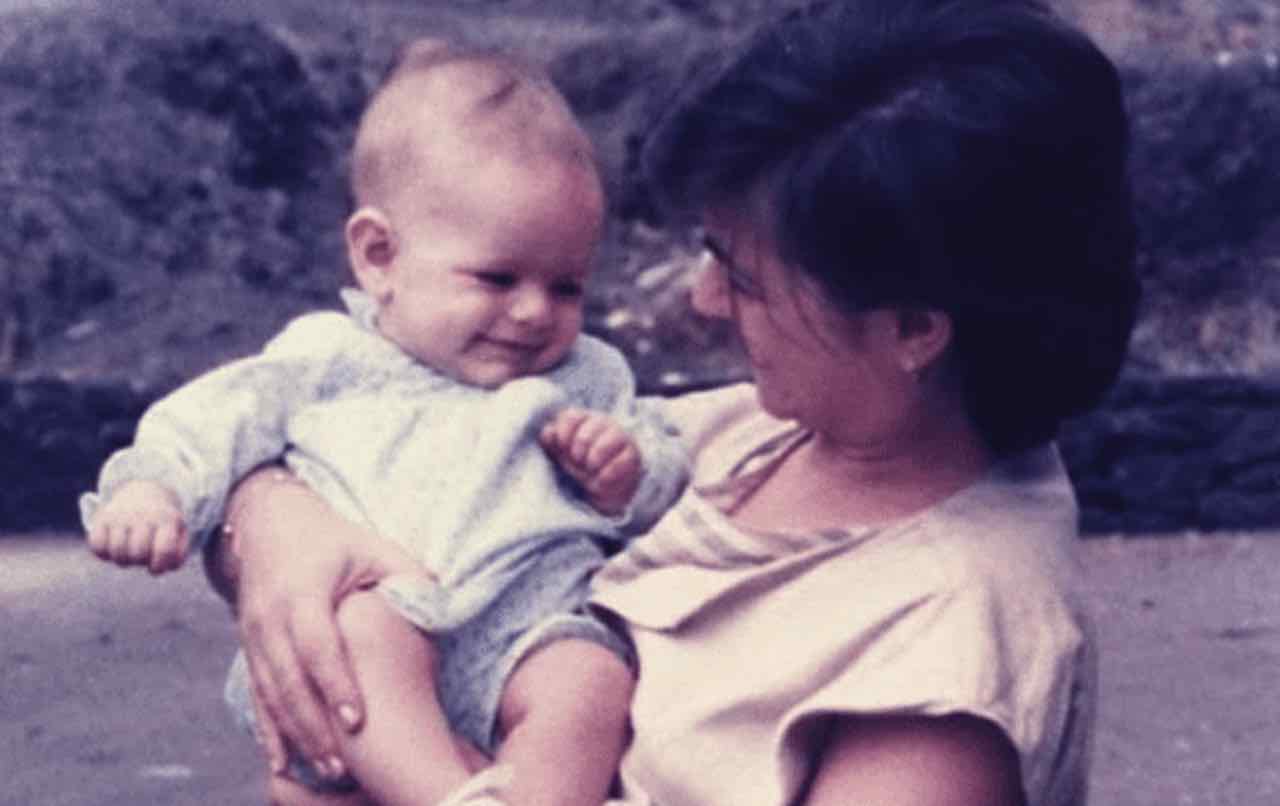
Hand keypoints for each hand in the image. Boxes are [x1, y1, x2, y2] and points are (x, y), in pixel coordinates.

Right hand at [86, 480, 187, 573]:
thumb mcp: (178, 533)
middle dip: (140, 562)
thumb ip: (177, 555)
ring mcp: (122, 514)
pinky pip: (96, 545)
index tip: (155, 566)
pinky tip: (112, 547)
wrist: (145, 490)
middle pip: (138, 554)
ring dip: (122, 560)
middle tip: (141, 555)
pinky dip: (102, 553)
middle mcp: (144, 515)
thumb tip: (167, 566)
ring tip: (128, 552)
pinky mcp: (102, 516)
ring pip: (117, 551)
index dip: (158, 567)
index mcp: (167, 519)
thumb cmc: (163, 522)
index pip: (164, 550)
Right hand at [228, 469, 423, 780]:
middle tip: (341, 766)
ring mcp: (253, 634)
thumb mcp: (373, 547)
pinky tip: (280, 763)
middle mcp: (270, 616)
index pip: (316, 643)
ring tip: (325, 769)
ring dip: (295, 736)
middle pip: (289, 680)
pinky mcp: (248, 648)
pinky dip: (268, 731)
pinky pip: (256, 695)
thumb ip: (407, 575)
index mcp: (303, 590)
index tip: (356, 719)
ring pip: (270, 695)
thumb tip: (441, 606)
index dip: (335, 682)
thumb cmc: (335, 539)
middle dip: (313, 727)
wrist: (268, 523)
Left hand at [540, 407, 642, 516]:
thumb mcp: (562, 455)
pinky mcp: (632, 455)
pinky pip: (624, 459)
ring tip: (590, 469)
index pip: (571, 417)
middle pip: (593, 425)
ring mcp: (621, 438)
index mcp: (582, 420)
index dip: (564, 433)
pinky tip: (600, 480)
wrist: (603, 488)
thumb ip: (552, 442)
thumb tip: (548, 432)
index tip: (562, 448)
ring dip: (596, 457)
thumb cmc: (580, 466)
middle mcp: (603, 424)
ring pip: (613, 437)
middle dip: (581, 447)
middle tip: (577, 461)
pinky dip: (609, 472)